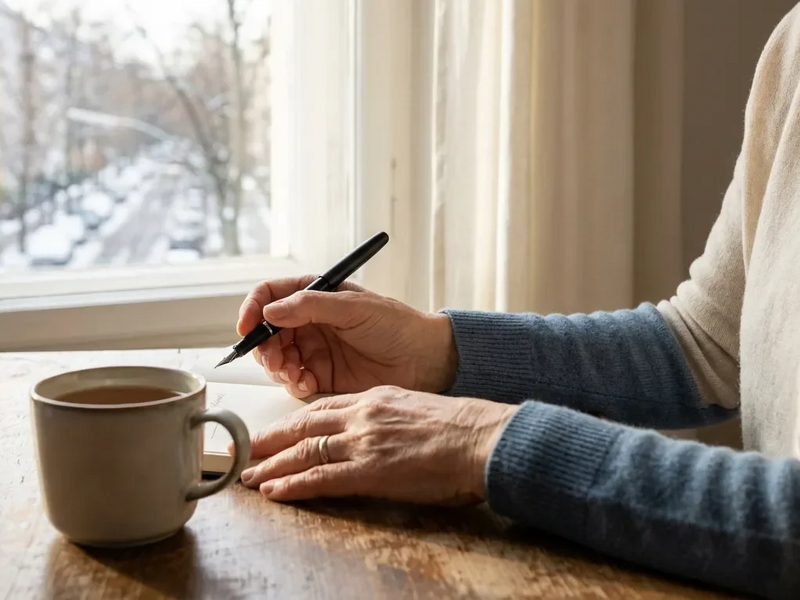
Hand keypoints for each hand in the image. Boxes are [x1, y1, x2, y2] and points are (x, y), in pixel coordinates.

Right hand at [237, 277, 457, 397]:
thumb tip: (271, 309)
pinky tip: (306, 382)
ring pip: (276, 358)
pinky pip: (293, 380)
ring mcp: (314, 349)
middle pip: (267, 331)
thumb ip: (310, 306)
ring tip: (294, 373)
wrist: (424, 360)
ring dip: (277, 367)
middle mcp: (309, 322)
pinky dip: (293, 383)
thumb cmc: (396, 325)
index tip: (246, 326)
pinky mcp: (322, 375)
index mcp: (315, 295)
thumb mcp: (353, 307)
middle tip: (276, 359)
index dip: (252, 308)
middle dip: (265, 347)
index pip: (270, 295)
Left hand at [238, 387, 516, 503]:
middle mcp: (362, 415)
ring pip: (305, 451)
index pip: (323, 408)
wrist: (480, 438)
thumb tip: (378, 431)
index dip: (295, 421)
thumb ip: (389, 416)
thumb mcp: (417, 408)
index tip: (279, 431)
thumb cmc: (460, 426)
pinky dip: (293, 484)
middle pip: (304, 426)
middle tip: (248, 450)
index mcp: (375, 398)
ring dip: (273, 465)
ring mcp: (363, 442)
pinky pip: (320, 478)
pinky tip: (275, 491)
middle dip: (272, 440)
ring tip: (250, 475)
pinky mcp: (368, 471)